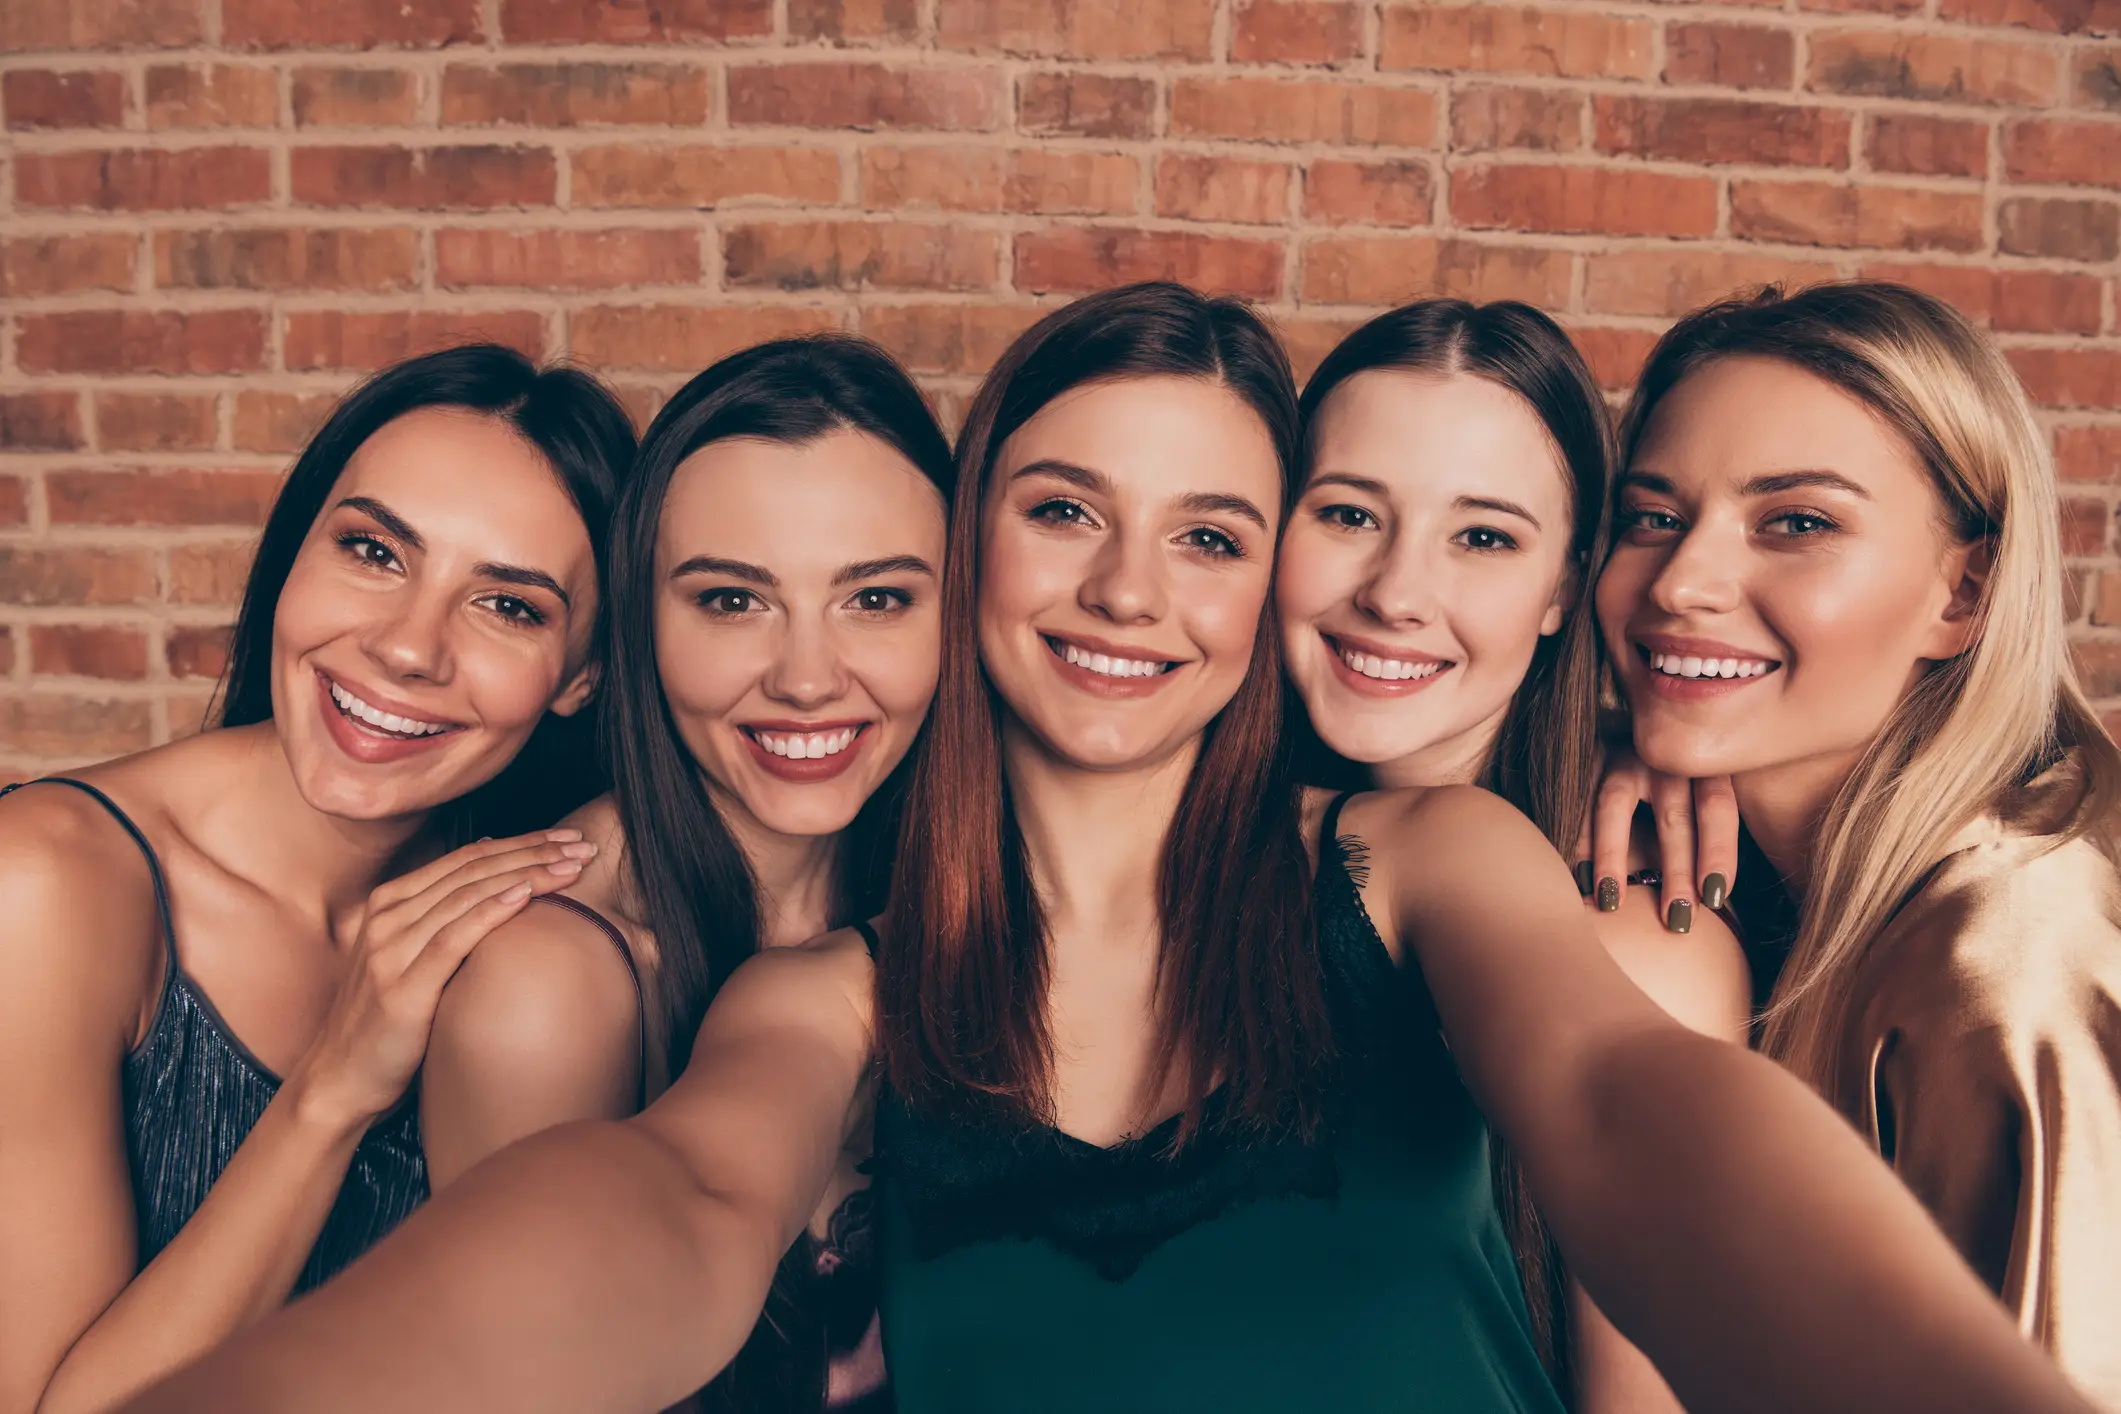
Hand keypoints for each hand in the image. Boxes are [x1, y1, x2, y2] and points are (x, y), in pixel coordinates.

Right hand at [287, 831, 597, 1129]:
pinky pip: (451, 941)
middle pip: (473, 871)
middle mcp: (388, 918)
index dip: (523, 842)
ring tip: (571, 865)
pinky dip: (490, 912)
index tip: (570, 836)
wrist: (341, 1079)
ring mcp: (390, 951)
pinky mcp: (400, 989)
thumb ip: (445, 917)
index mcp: (392, 903)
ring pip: (467, 896)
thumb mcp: (414, 956)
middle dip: (534, 852)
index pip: (468, 858)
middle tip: (583, 844)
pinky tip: (524, 895)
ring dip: (526, 874)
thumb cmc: (391, 1019)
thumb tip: (497, 869)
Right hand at [1574, 745, 1736, 932]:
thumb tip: (1705, 898)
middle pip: (1673, 812)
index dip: (1718, 853)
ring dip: (1613, 855)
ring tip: (1612, 903)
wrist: (1628, 727)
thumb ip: (1698, 836)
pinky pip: (1578, 800)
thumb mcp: (1699, 799)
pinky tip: (1580, 877)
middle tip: (1677, 919)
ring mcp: (1621, 750)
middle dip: (1676, 870)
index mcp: (1704, 763)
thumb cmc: (1678, 787)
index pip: (1717, 808)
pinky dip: (1579, 840)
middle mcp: (1664, 754)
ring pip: (1616, 802)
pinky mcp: (1586, 756)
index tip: (1715, 899)